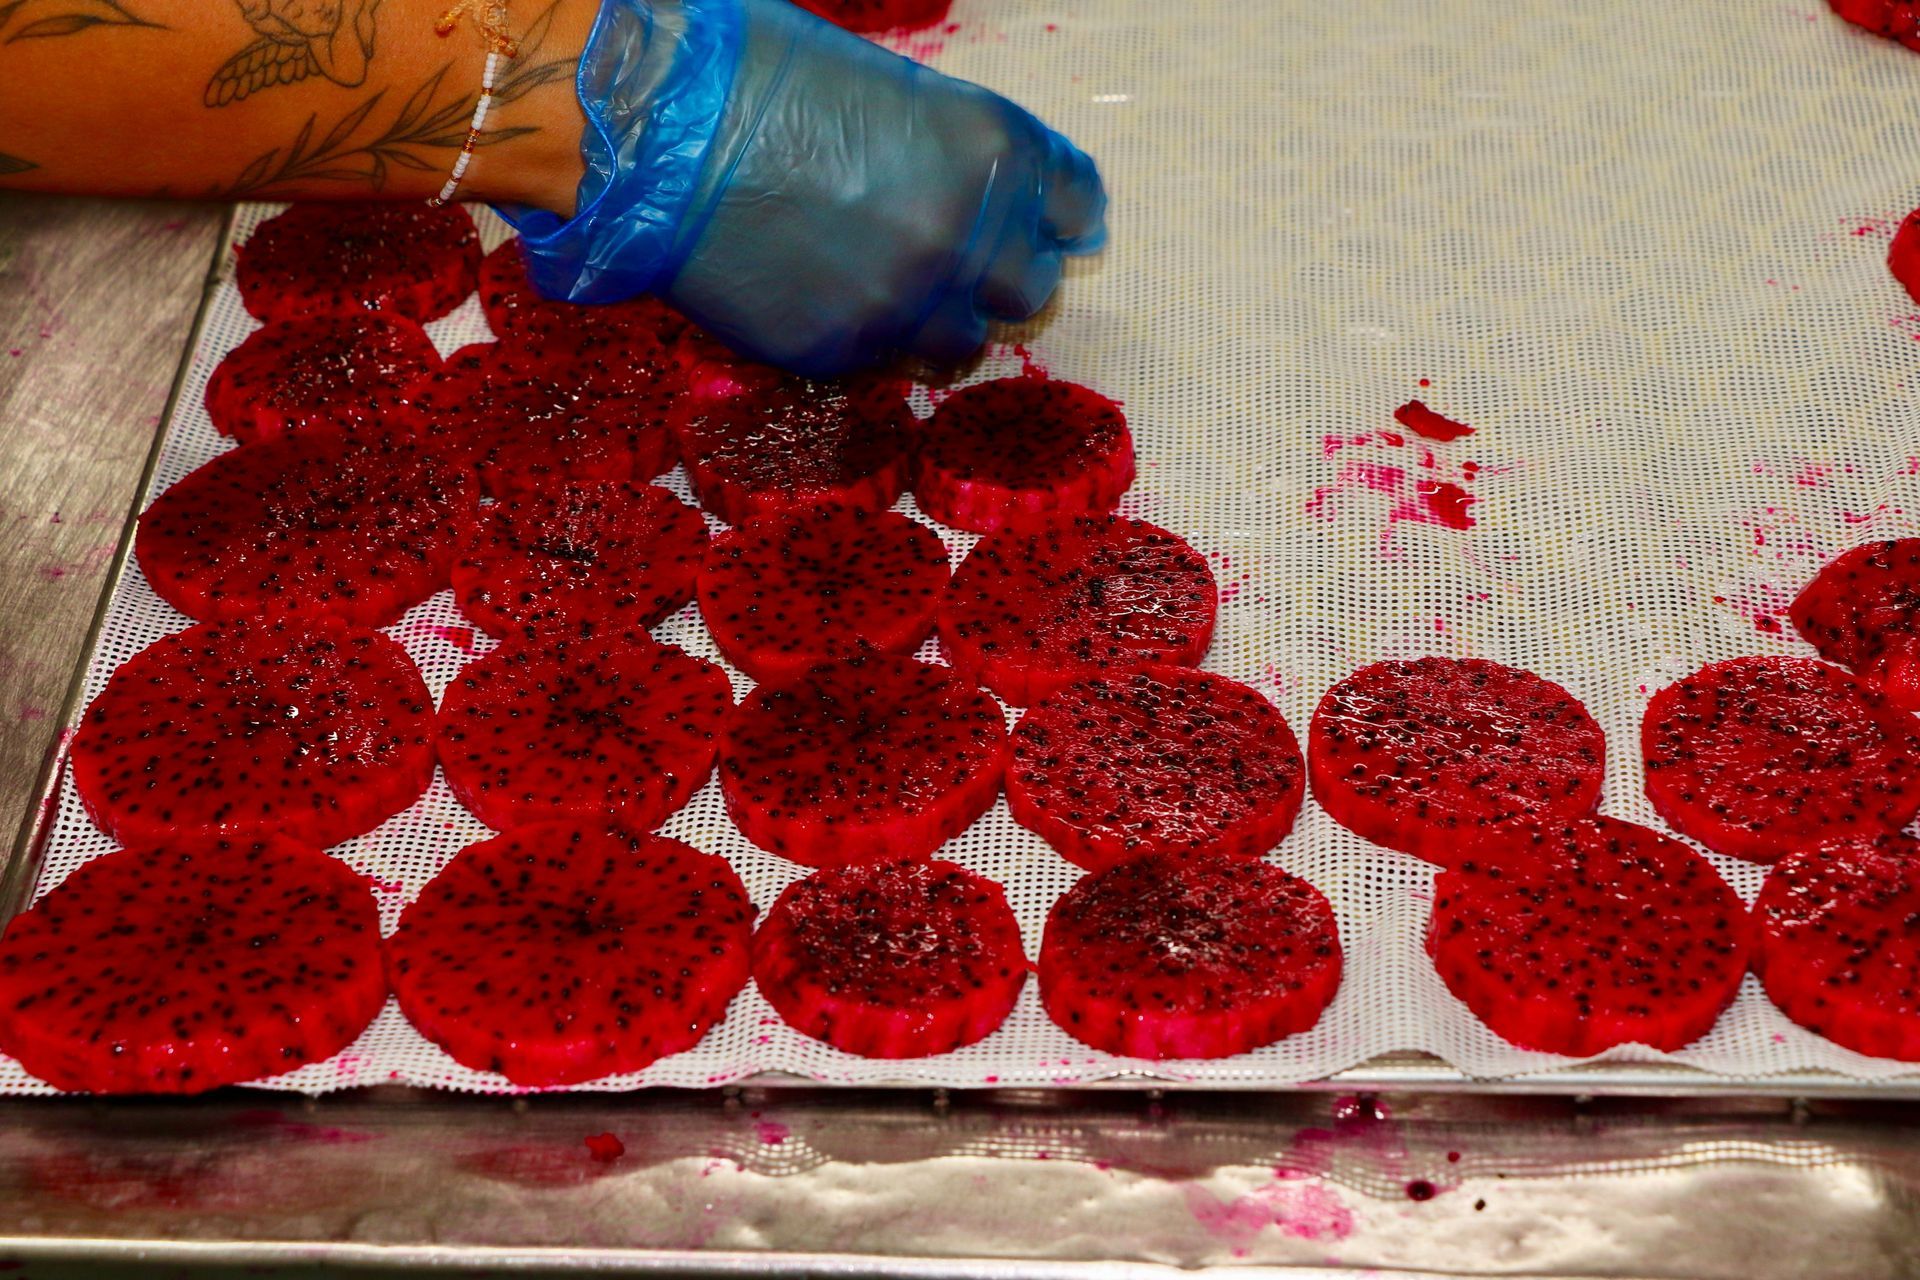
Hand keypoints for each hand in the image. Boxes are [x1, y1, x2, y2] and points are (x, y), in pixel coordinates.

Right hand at [502, 0, 1106, 376]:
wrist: (662, 132)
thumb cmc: (765, 79)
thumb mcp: (895, 92)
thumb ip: (957, 153)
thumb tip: (985, 196)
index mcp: (994, 148)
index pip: (1076, 207)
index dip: (1055, 216)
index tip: (1040, 224)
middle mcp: (969, 233)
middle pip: (1030, 288)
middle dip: (1001, 275)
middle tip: (960, 262)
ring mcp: (910, 302)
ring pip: (969, 344)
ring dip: (946, 321)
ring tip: (898, 290)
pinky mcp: (849, 351)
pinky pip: (894, 363)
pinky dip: (881, 340)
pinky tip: (842, 300)